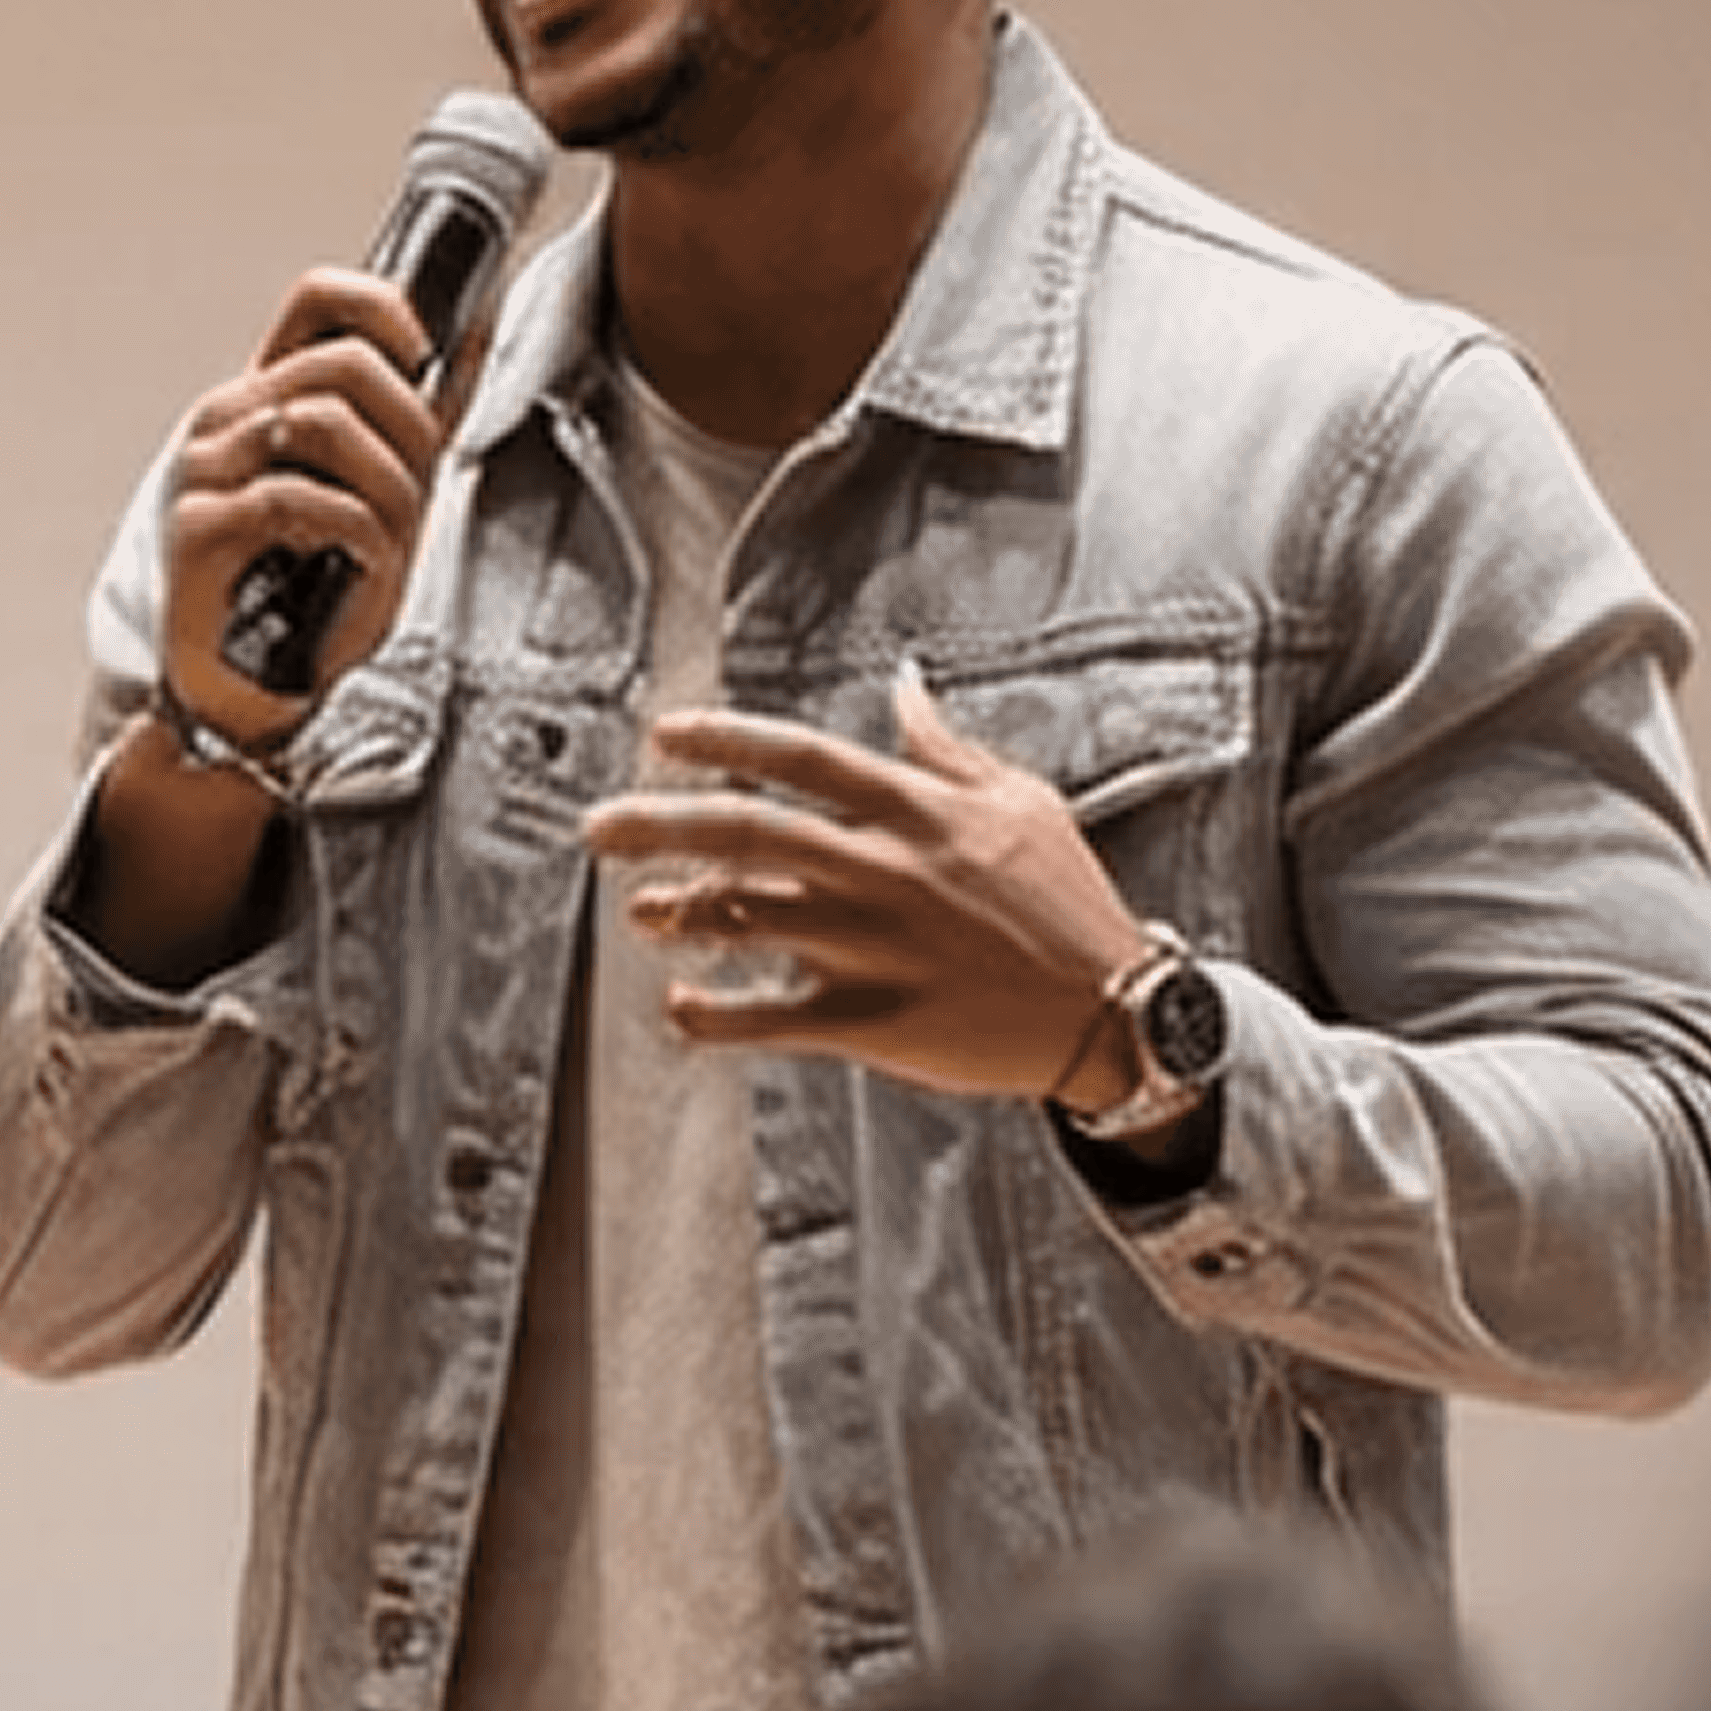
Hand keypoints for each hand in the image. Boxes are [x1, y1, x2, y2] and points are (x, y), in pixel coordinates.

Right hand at [154, 270, 448, 740]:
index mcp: (268, 397)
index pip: (318, 299)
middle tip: (420, 486)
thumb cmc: (308, 596)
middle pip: (342, 365)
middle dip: (410, 426)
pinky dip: (352, 531)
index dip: (385, 308)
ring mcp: (205, 471)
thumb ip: (417, 418)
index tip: (427, 359)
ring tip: (389, 537)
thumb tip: (474, 336)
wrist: (252, 694)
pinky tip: (358, 564)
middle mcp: (227, 421)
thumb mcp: (382, 491)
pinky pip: (293, 499)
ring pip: (323, 422)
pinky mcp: (196, 529)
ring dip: (386, 484)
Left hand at [580, 667, 1155, 1100]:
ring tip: (638, 910)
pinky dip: (716, 1015)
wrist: (1113, 1011)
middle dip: (661, 824)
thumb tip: (903, 685)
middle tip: (597, 826)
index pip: (803, 758)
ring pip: (751, 922)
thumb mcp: (1021, 803)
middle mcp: (888, 873)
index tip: (664, 735)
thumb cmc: (1065, 901)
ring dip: (680, 914)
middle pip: (751, 833)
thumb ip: (946, 749)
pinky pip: (774, 1019)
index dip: (726, 741)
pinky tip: (678, 1005)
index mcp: (920, 813)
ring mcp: (879, 950)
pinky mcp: (878, 1024)